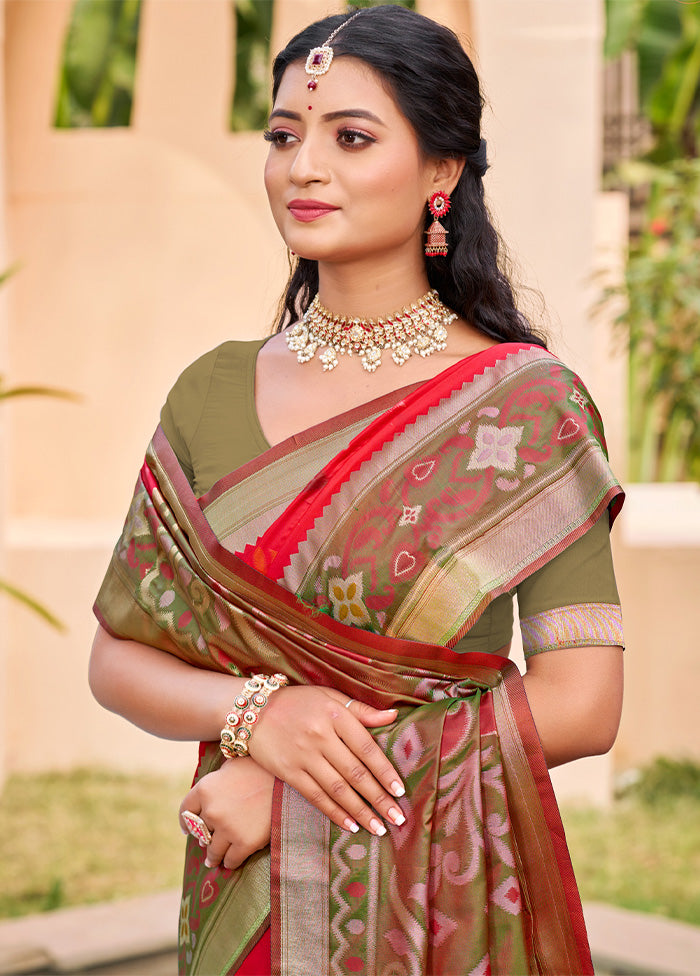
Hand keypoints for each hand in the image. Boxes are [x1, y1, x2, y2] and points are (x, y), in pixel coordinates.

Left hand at [179, 758, 273, 869]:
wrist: (287, 779)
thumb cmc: (261, 767)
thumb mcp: (232, 765)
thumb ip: (218, 779)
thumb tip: (211, 792)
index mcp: (205, 788)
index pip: (186, 811)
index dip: (186, 822)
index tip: (187, 829)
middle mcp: (212, 810)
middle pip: (200, 832)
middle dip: (204, 838)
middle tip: (207, 845)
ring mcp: (228, 828)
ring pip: (213, 851)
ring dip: (213, 856)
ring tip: (213, 860)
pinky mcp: (245, 842)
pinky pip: (231, 860)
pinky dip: (230, 862)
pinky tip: (231, 861)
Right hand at [248, 686, 404, 836]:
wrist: (252, 710)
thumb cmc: (298, 701)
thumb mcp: (329, 696)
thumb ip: (361, 710)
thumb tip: (393, 715)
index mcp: (335, 715)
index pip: (367, 747)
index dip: (385, 771)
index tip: (400, 790)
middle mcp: (321, 736)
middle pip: (355, 772)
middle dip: (379, 798)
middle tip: (397, 818)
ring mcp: (303, 755)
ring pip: (338, 789)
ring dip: (361, 811)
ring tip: (379, 828)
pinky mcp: (288, 771)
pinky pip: (315, 796)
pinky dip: (334, 812)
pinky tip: (350, 825)